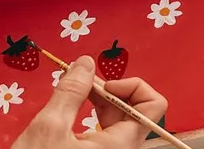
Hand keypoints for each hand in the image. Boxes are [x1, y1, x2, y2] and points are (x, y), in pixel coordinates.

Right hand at [12, 56, 167, 148]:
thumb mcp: (49, 127)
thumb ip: (71, 92)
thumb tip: (86, 64)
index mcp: (122, 144)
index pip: (154, 105)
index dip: (133, 86)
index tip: (103, 85)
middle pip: (134, 110)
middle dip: (111, 91)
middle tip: (83, 84)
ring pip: (118, 121)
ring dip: (100, 103)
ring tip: (75, 94)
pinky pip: (105, 133)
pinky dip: (92, 117)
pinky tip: (72, 112)